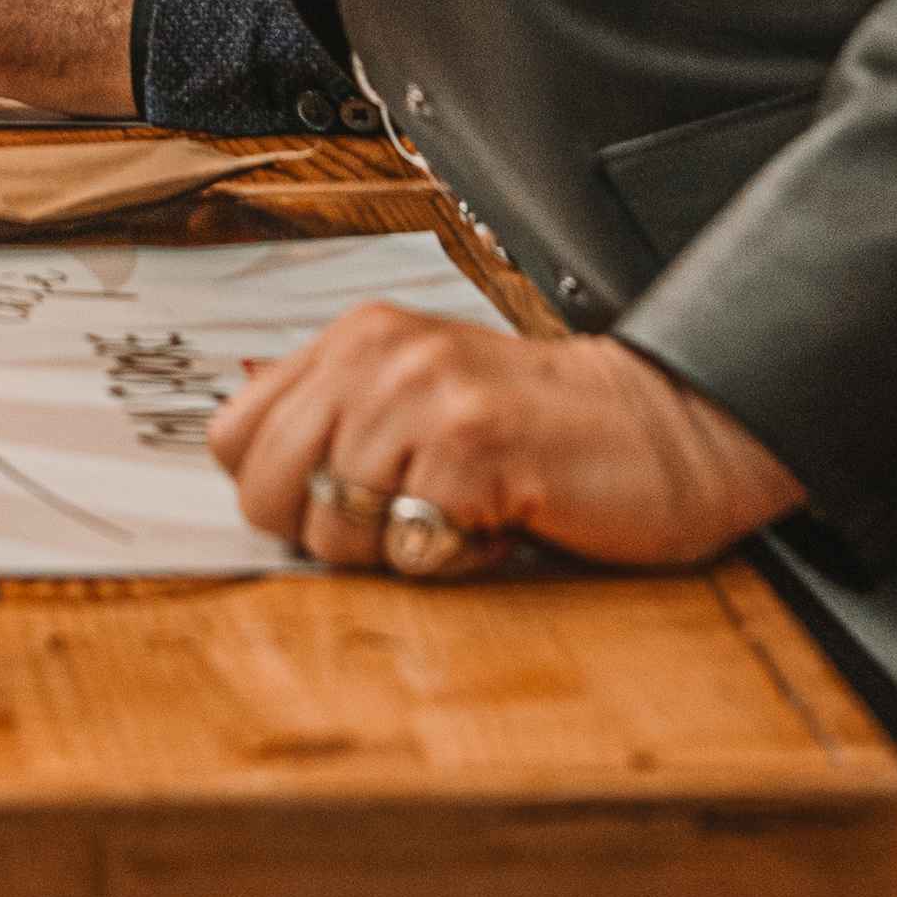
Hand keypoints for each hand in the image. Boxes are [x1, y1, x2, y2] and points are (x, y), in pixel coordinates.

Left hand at [210, 309, 803, 573]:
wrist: (661, 430)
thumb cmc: (539, 429)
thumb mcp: (420, 395)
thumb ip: (334, 405)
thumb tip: (237, 413)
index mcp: (356, 338)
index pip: (235, 434)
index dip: (277, 493)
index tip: (342, 501)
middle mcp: (379, 351)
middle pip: (266, 486)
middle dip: (328, 533)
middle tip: (404, 519)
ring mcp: (424, 392)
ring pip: (332, 524)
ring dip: (399, 549)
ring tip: (461, 510)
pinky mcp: (471, 444)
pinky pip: (408, 544)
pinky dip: (453, 559)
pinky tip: (497, 521)